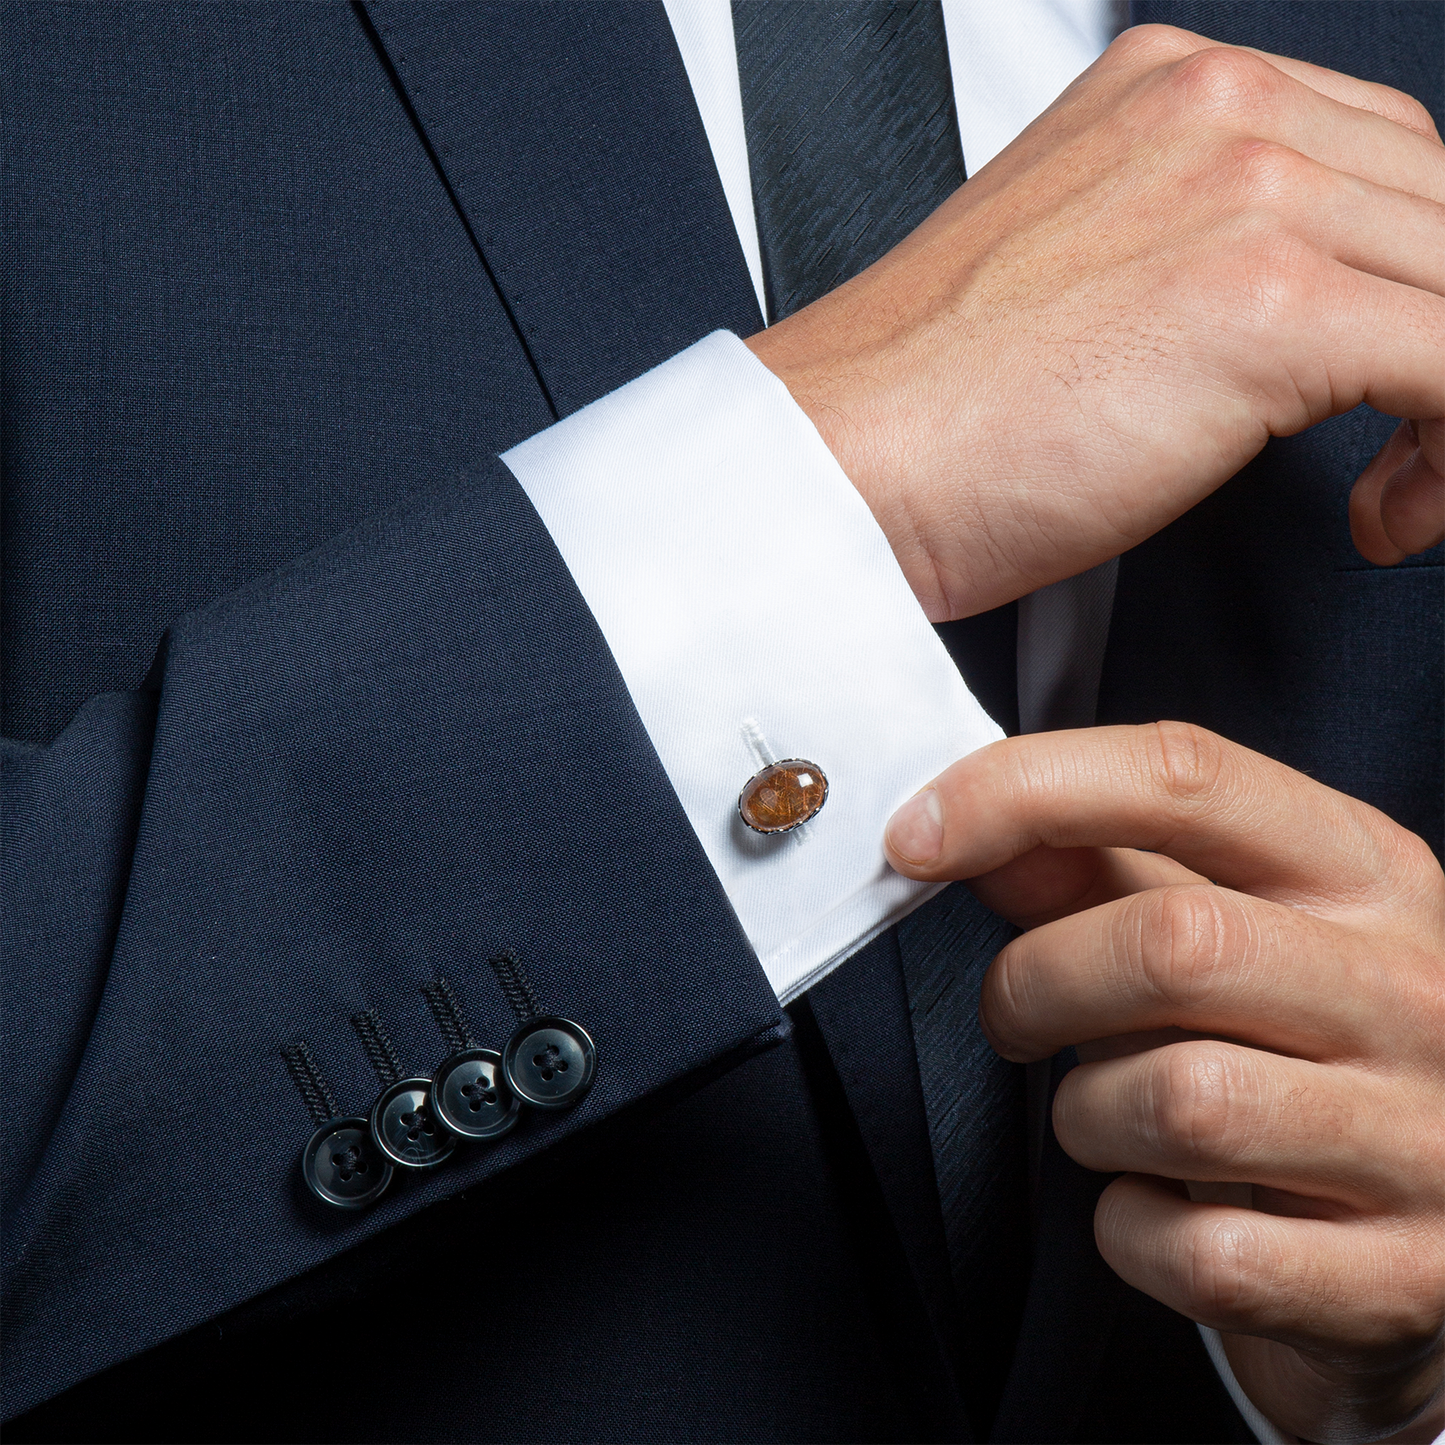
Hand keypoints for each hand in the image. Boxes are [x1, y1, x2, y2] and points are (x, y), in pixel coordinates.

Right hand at [747, 25, 1444, 622]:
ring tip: (1387, 496)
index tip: (1383, 381)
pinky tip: (1385, 515)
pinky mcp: (1264, 305)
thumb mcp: (1074, 279)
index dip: (1407, 285)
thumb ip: (1188, 253)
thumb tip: (1294, 331)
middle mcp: (1217, 110)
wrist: (836, 470)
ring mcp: (1245, 194)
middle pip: (1437, 215)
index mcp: (1169, 92)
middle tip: (1392, 456)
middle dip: (1438, 342)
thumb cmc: (924, 410)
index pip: (1378, 164)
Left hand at [884, 723, 1444, 1443]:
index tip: (915, 837)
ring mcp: (1421, 1138)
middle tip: (1018, 1016)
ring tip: (1109, 1120)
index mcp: (1363, 871)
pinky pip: (1200, 1252)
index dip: (1022, 789)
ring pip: (1180, 1101)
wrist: (1435, 1231)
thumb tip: (973, 830)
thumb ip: (1095, 875)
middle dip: (1037, 984)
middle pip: (1170, 942)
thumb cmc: (1299, 1056)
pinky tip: (1158, 1210)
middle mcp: (1408, 988)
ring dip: (1087, 1117)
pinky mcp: (1400, 1275)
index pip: (1182, 775)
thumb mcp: (1218, 936)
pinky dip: (1133, 1234)